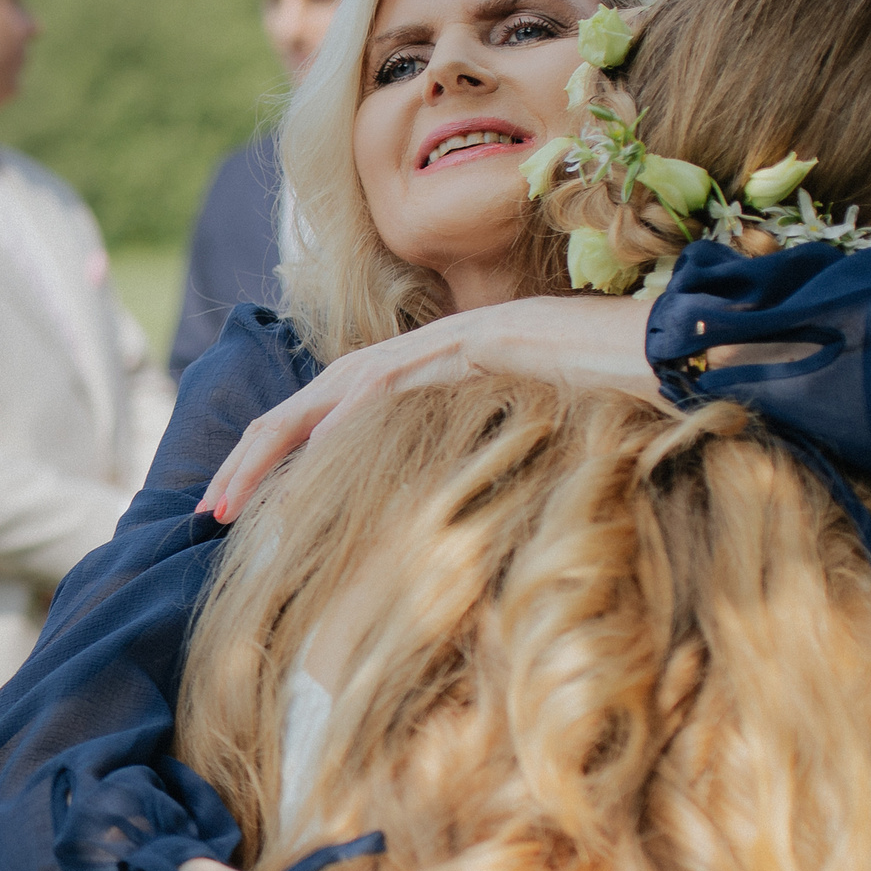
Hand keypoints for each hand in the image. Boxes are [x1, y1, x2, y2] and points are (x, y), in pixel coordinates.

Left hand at [199, 295, 658, 523]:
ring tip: (236, 492)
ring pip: (336, 390)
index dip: (276, 460)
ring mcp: (445, 344)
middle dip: (252, 455)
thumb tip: (435, 527)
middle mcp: (421, 354)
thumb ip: (462, 466)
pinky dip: (354, 414)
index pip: (327, 418)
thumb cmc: (601, 400)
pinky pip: (399, 382)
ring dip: (279, 441)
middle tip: (209, 510)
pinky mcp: (475, 343)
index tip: (235, 512)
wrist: (661, 351)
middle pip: (311, 401)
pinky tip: (319, 447)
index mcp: (421, 379)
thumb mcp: (512, 443)